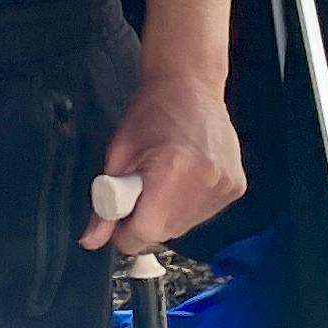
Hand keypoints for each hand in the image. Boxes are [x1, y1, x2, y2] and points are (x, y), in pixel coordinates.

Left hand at [80, 64, 245, 252]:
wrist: (190, 86)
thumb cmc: (151, 113)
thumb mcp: (118, 155)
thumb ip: (104, 203)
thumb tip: (91, 241)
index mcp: (172, 172)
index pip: (144, 233)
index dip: (124, 231)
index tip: (119, 218)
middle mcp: (205, 182)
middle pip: (165, 233)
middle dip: (146, 221)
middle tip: (139, 189)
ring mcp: (225, 186)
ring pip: (184, 227)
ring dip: (168, 214)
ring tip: (164, 179)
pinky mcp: (236, 188)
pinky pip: (203, 214)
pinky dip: (188, 205)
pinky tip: (185, 178)